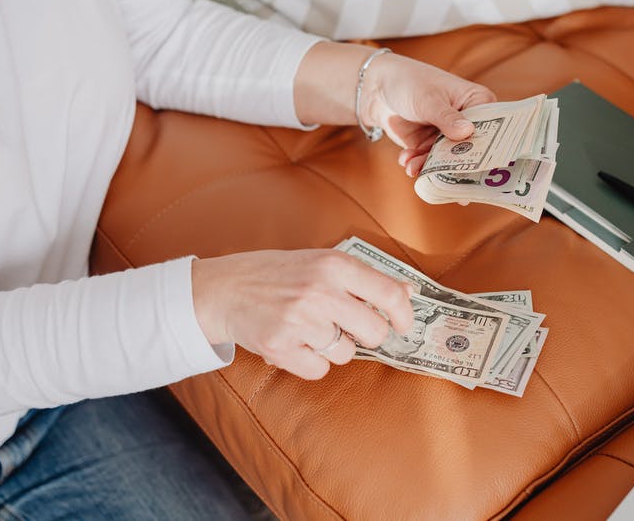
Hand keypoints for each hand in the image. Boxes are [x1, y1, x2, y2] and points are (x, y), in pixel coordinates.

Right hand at [190, 249, 414, 379]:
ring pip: (346, 354)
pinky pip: (319, 370)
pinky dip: (310, 362)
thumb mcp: (320, 262)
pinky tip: (295, 342)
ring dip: (333, 347)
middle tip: (349, 328)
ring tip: (309, 329)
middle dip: (367, 336)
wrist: (224, 289)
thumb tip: (409, 292)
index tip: (402, 325)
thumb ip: (363, 278)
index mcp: (333, 265)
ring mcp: (299, 321)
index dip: (404, 315)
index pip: (389, 294)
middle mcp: (320, 291)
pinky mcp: (281, 347)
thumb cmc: (277, 275)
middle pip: (374, 332)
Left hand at [360, 52, 496, 175]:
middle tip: (444, 176)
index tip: (478, 164)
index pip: (490, 128)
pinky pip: (429, 162)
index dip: (485, 146)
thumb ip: (447, 118)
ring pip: (447, 160)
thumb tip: (467, 132)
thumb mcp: (429, 99)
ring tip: (413, 168)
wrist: (376, 88)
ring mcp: (447, 136)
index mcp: (477, 102)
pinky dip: (417, 165)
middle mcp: (467, 121)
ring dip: (430, 167)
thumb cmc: (408, 81)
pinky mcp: (429, 146)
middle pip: (470, 150)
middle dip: (454, 163)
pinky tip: (406, 161)